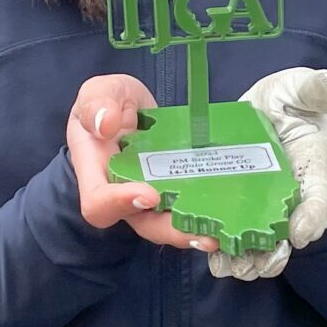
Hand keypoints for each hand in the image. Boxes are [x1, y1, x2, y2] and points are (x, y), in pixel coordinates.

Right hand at [65, 75, 225, 254]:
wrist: (126, 106)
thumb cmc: (107, 102)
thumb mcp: (99, 91)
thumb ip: (96, 104)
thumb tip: (106, 125)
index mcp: (95, 172)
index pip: (98, 203)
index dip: (120, 204)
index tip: (149, 194)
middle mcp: (121, 193)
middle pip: (141, 223)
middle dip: (172, 231)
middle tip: (203, 234)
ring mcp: (149, 195)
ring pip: (167, 223)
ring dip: (193, 231)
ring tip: (220, 233)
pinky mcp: (172, 190)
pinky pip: (185, 207)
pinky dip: (206, 214)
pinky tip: (230, 214)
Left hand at [207, 67, 326, 280]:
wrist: (269, 110)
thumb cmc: (291, 101)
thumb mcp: (302, 88)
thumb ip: (317, 88)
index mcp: (317, 168)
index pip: (322, 197)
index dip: (313, 216)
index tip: (299, 234)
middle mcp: (297, 196)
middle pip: (293, 234)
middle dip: (276, 254)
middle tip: (259, 264)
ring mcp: (270, 207)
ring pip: (265, 244)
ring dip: (249, 261)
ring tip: (231, 267)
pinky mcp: (242, 208)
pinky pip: (238, 238)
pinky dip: (226, 253)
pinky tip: (213, 260)